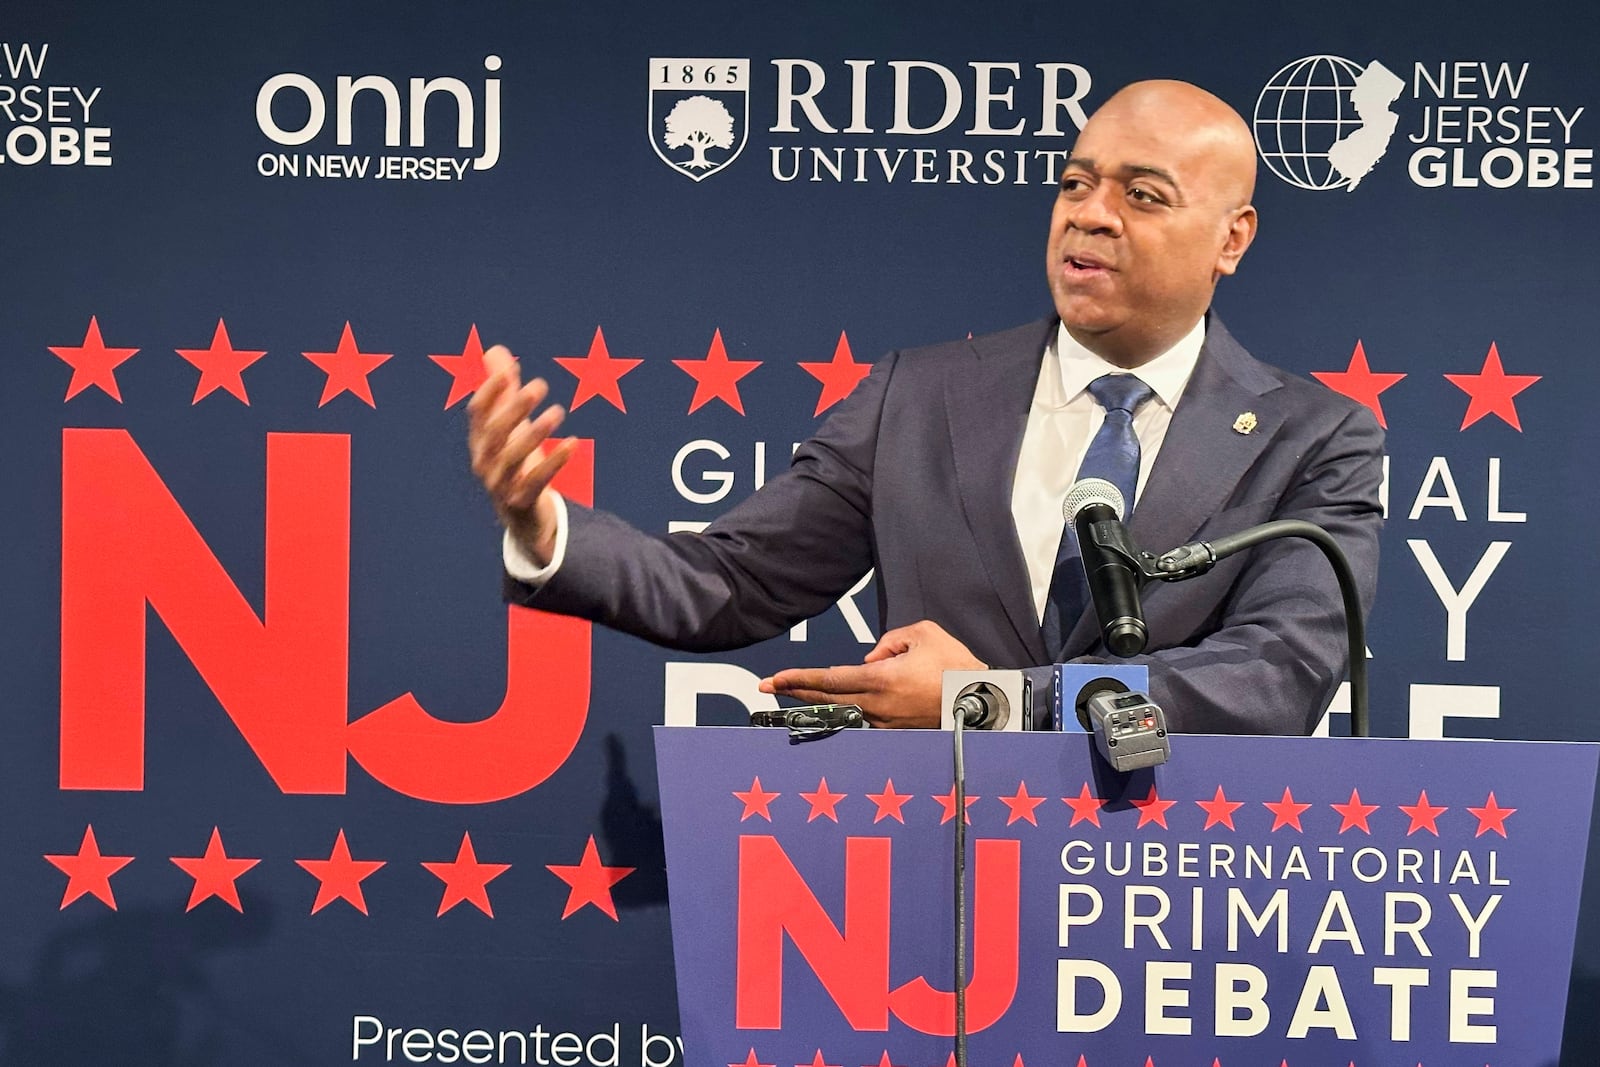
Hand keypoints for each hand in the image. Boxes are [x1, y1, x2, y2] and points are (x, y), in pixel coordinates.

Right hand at [466, 345, 578, 565]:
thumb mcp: (510, 428)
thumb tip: (495, 350)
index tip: (509, 371)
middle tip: (540, 385)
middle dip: (515, 408)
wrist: (524, 519)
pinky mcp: (520, 502)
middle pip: (494, 432)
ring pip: (513, 457)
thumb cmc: (516, 464)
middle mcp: (484, 463)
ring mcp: (500, 485)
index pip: (477, 413)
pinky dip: (555, 461)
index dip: (490, 392)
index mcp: (479, 442)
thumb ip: (504, 391)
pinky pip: (537, 481)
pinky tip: (573, 442)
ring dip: (535, 432)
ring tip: (558, 410)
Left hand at [759, 620, 986, 728]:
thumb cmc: (955, 665)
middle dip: (795, 692)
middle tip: (769, 688)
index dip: (798, 679)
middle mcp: (878, 705)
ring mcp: (886, 722)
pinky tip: (838, 700)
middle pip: (827, 699)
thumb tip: (871, 658)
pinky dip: (848, 706)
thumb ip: (890, 640)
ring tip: (797, 691)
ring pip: (845, 709)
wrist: (983, 701)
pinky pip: (866, 715)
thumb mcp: (923, 634)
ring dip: (821, 700)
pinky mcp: (897, 732)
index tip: (774, 680)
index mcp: (880, 680)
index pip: (829, 679)